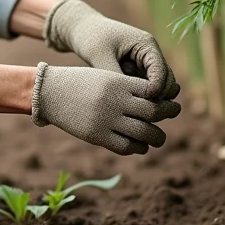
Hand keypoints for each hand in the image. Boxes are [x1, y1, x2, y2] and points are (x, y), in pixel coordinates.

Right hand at [31, 63, 180, 154]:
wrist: (50, 92)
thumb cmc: (80, 82)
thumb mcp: (105, 76)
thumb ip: (127, 87)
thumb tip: (155, 100)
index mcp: (118, 82)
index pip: (153, 91)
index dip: (165, 98)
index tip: (170, 101)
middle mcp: (114, 100)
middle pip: (153, 112)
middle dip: (168, 113)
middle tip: (174, 113)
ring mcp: (106, 119)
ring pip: (144, 132)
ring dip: (157, 137)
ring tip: (159, 138)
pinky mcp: (97, 135)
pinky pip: (126, 146)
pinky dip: (138, 148)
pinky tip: (140, 146)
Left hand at [44, 0, 177, 99]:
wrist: (80, 29)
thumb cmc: (90, 37)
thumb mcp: (100, 56)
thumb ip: (115, 76)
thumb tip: (127, 98)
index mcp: (146, 45)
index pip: (161, 70)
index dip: (156, 88)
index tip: (142, 101)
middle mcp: (150, 55)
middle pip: (167, 82)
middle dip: (158, 97)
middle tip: (139, 110)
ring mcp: (145, 65)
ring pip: (159, 89)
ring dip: (149, 100)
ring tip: (131, 109)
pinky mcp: (136, 74)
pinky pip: (144, 91)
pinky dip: (140, 99)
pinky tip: (125, 106)